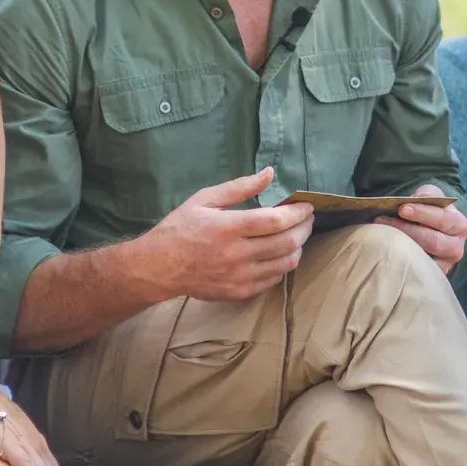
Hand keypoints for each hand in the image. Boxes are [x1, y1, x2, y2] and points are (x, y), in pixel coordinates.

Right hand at [138, 167, 314, 301]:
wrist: (159, 267)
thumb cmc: (180, 228)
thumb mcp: (205, 199)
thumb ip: (239, 187)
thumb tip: (269, 173)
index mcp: (228, 227)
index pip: (276, 221)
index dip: (298, 212)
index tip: (306, 205)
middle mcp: (237, 254)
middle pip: (286, 242)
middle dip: (304, 228)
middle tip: (308, 218)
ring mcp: (240, 276)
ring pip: (285, 263)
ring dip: (298, 247)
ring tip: (298, 235)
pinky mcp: (240, 291)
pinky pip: (273, 279)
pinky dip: (284, 264)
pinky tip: (281, 253)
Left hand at [375, 184, 466, 274]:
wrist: (427, 232)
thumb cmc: (427, 212)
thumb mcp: (430, 197)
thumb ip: (428, 194)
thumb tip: (420, 198)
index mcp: (459, 225)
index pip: (443, 219)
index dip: (422, 213)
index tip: (401, 208)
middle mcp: (456, 247)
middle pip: (433, 241)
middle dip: (406, 229)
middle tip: (382, 219)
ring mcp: (445, 265)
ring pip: (423, 257)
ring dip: (400, 244)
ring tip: (381, 233)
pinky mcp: (431, 277)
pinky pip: (416, 271)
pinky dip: (401, 260)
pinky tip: (386, 250)